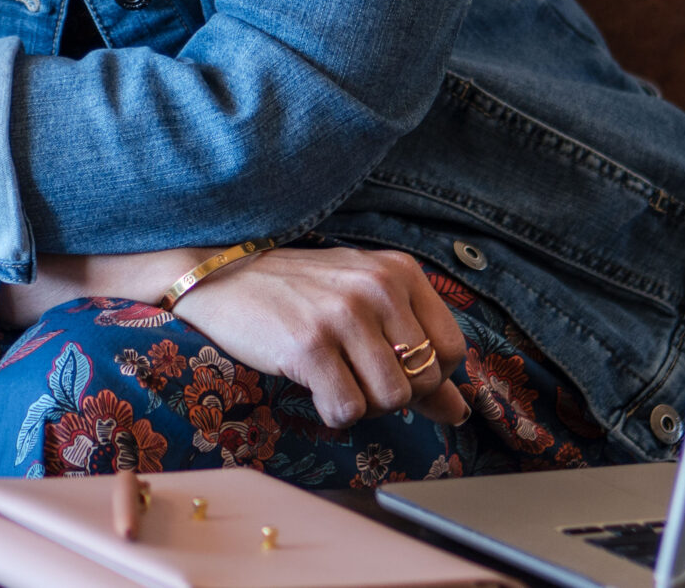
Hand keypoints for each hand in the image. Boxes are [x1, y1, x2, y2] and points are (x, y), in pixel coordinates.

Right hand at [169, 246, 469, 429]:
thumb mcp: (365, 307)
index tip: (391, 369)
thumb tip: (460, 411)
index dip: (427, 376)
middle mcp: (378, 287)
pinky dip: (333, 413)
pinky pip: (349, 410)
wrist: (224, 277)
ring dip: (363, 404)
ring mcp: (343, 315)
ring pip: (391, 399)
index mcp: (400, 271)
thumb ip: (416, 354)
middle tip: (354, 374)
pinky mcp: (310, 346)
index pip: (451, 350)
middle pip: (424, 380)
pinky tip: (314, 388)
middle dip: (393, 393)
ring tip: (334, 379)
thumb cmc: (300, 294)